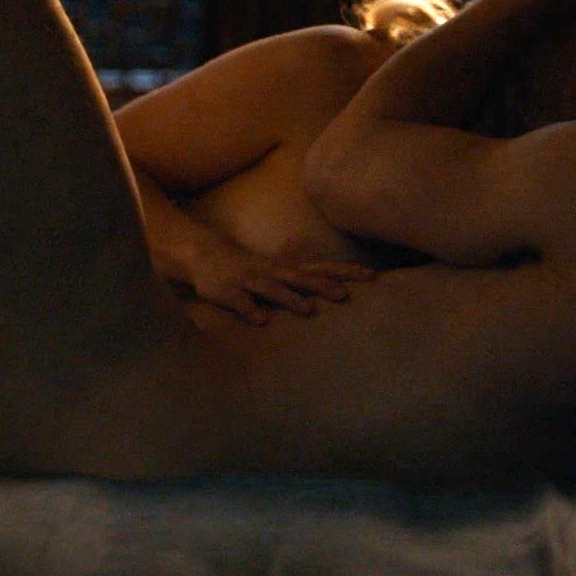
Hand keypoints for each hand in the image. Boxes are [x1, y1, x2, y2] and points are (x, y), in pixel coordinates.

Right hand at [172, 238, 373, 324]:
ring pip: (273, 289)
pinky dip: (251, 311)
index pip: (323, 267)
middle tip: (345, 296)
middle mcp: (272, 272)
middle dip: (323, 286)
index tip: (372, 276)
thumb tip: (340, 283)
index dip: (346, 271)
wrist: (204, 253)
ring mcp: (250, 281)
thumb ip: (304, 275)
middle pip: (302, 278)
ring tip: (308, 311)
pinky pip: (241, 303)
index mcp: (287, 268)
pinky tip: (262, 322)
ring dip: (291, 299)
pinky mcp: (228, 292)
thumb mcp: (280, 268)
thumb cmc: (250, 266)